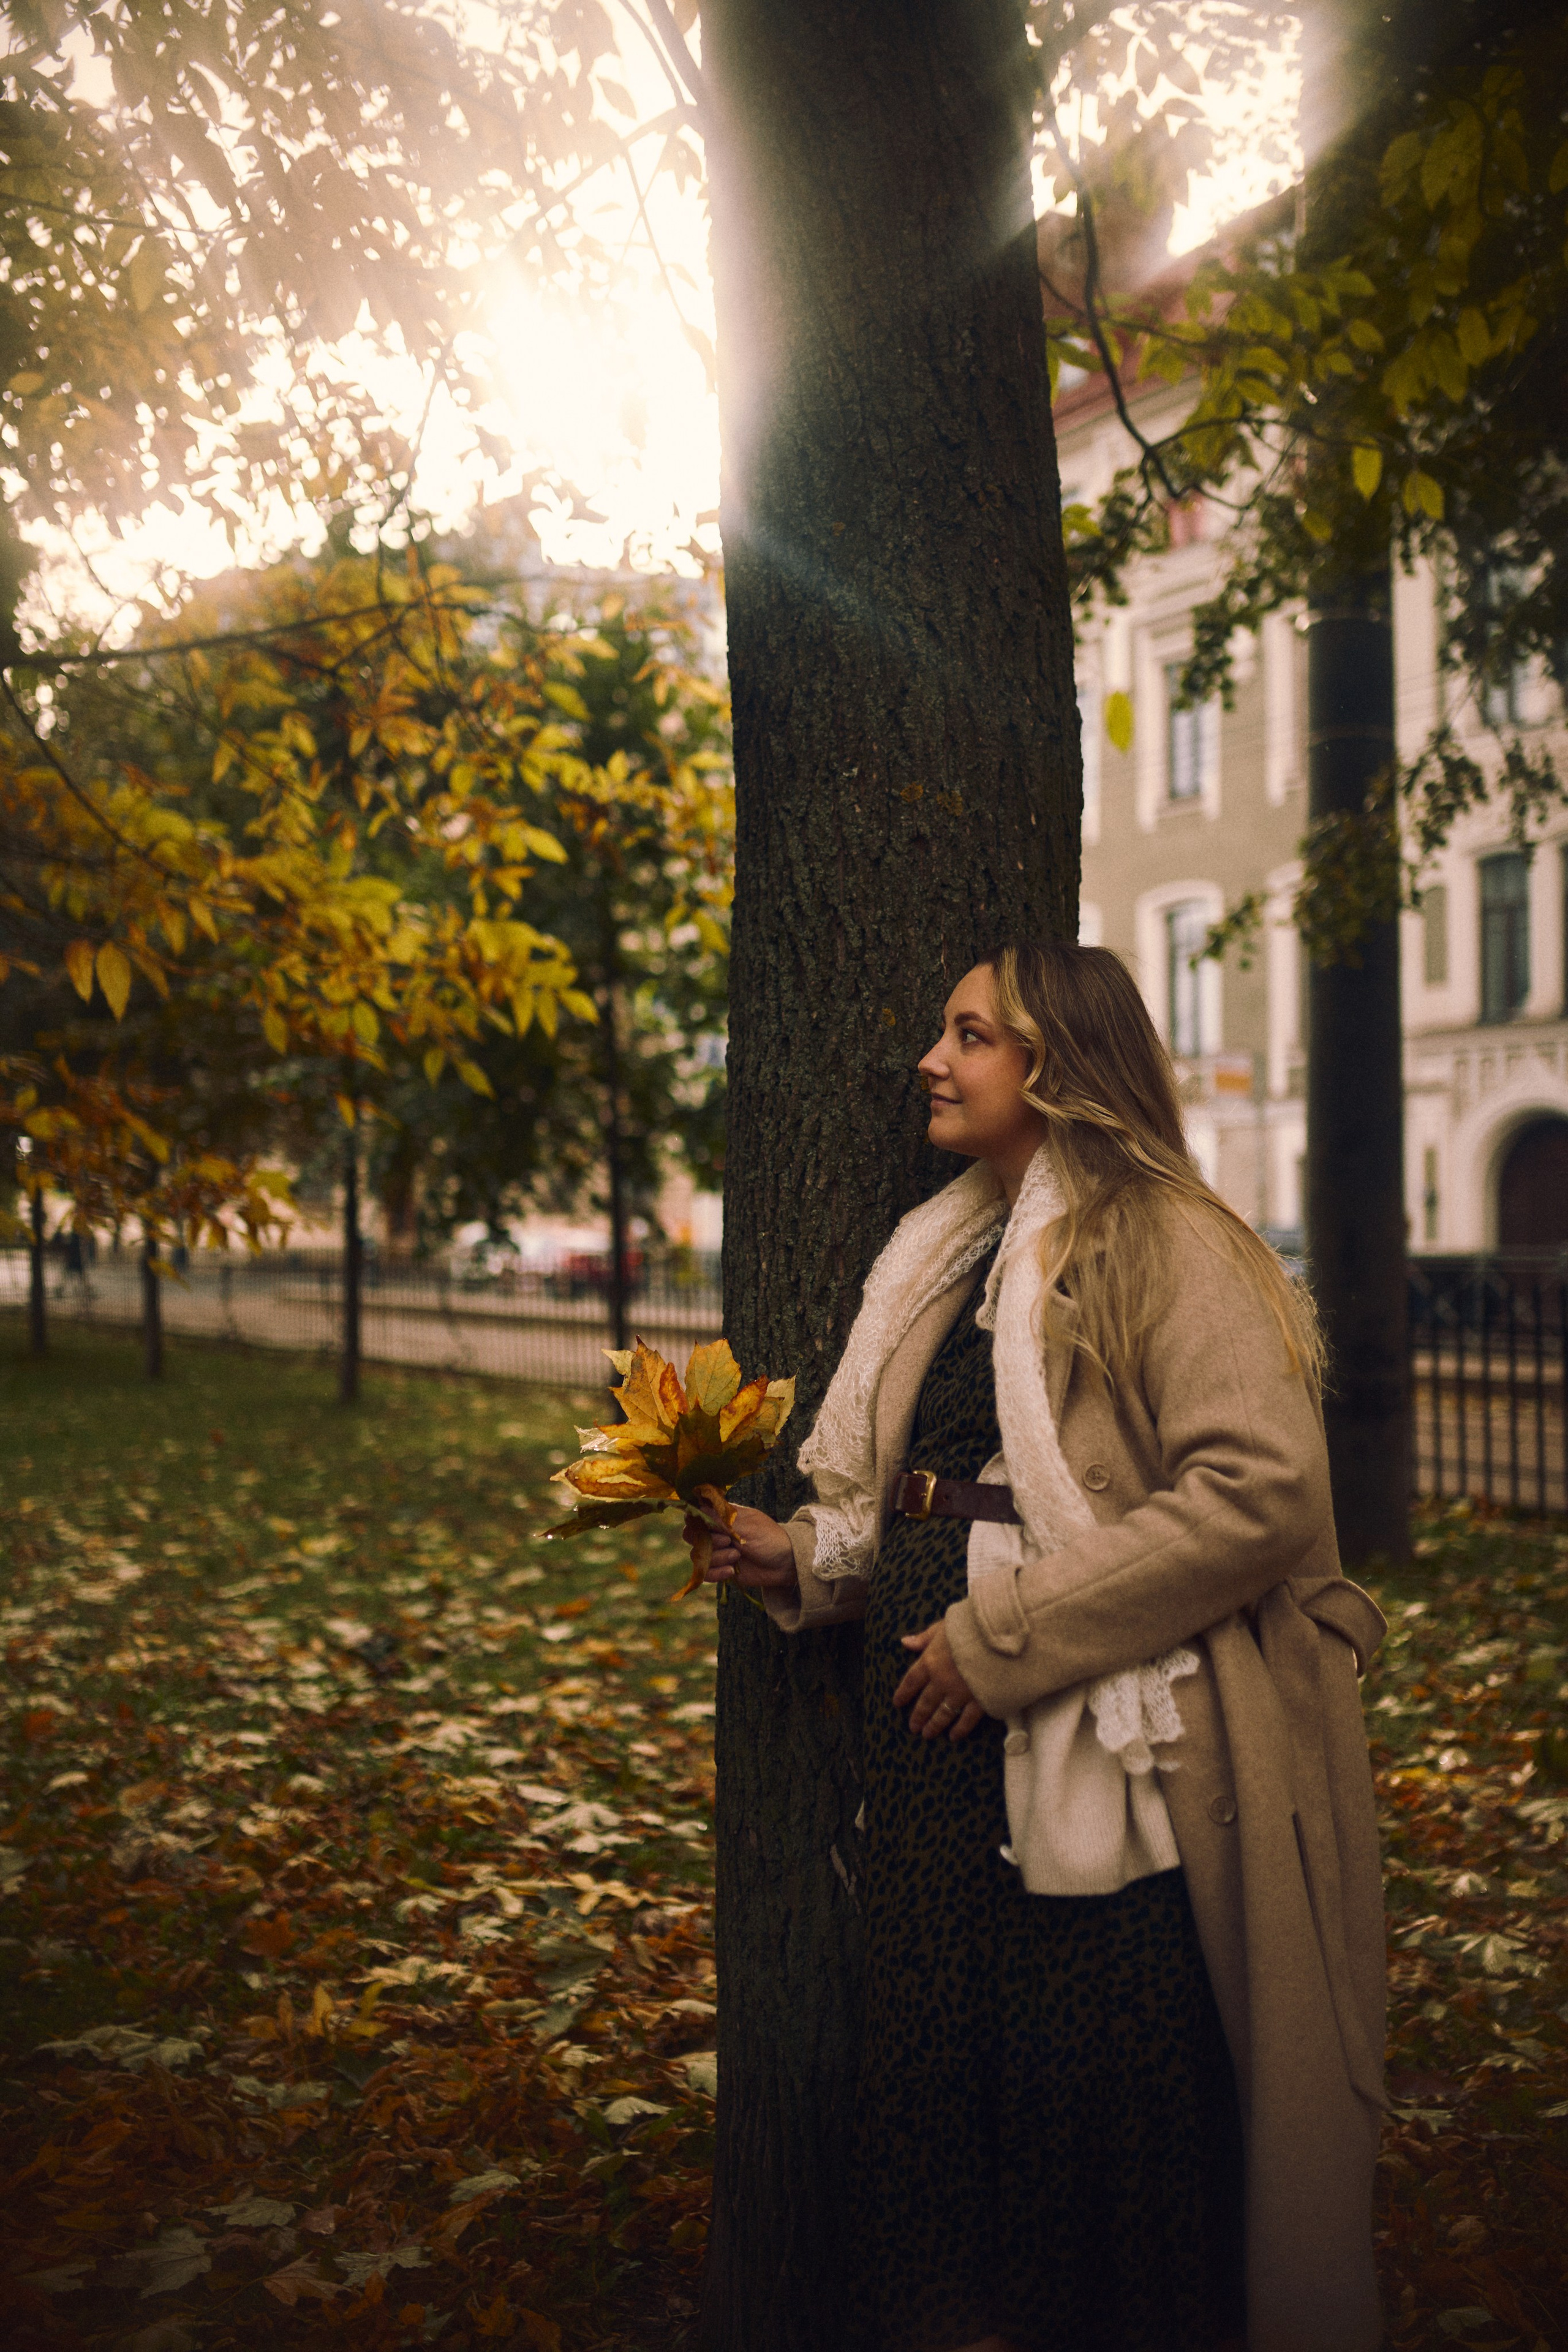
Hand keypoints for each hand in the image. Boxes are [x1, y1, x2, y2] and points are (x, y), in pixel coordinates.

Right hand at [683, 1503, 798, 1597]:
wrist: (785, 1564)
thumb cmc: (769, 1538)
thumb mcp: (747, 1526)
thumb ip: (721, 1520)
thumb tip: (698, 1508)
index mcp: (722, 1516)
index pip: (696, 1514)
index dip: (696, 1520)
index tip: (706, 1525)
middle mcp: (717, 1532)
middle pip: (691, 1535)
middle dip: (706, 1540)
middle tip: (726, 1541)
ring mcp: (718, 1551)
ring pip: (698, 1556)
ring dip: (716, 1558)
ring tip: (736, 1557)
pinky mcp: (721, 1569)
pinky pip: (706, 1573)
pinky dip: (716, 1573)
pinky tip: (731, 1571)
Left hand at [893, 1620, 985, 1740]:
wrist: (999, 1637)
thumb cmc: (972, 1626)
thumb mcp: (945, 1626)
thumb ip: (925, 1637)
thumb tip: (905, 1642)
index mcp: (931, 1660)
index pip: (912, 1680)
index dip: (904, 1692)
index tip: (897, 1703)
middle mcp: (942, 1680)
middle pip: (925, 1702)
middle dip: (918, 1715)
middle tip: (913, 1727)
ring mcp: (960, 1693)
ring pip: (942, 1714)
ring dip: (934, 1725)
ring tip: (927, 1734)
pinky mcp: (979, 1701)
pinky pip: (966, 1719)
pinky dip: (959, 1729)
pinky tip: (954, 1736)